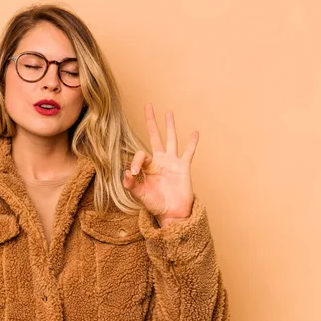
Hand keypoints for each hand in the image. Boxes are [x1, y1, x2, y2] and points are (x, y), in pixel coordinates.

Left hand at [123, 103, 196, 224]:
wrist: (172, 214)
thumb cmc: (155, 205)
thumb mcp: (140, 196)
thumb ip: (131, 185)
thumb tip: (126, 173)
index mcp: (147, 167)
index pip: (140, 155)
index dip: (135, 161)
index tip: (133, 173)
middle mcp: (159, 161)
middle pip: (154, 136)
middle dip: (150, 122)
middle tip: (147, 106)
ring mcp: (172, 163)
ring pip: (171, 139)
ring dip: (170, 126)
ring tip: (168, 113)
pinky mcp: (184, 167)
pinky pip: (189, 152)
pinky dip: (192, 143)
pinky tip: (195, 132)